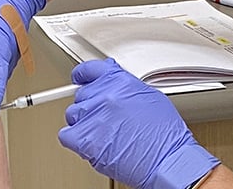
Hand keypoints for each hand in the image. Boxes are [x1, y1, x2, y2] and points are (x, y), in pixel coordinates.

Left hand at [59, 59, 218, 188]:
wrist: (165, 161)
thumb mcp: (150, 98)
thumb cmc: (164, 136)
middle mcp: (104, 95)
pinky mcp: (84, 139)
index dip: (83, 76)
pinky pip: (66, 135)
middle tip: (105, 119)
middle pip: (82, 96)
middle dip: (91, 107)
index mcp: (119, 81)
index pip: (91, 70)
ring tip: (104, 134)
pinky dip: (75, 140)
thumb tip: (113, 87)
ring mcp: (92, 116)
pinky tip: (91, 144)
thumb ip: (126, 88)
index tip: (80, 79)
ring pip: (73, 115)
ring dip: (84, 124)